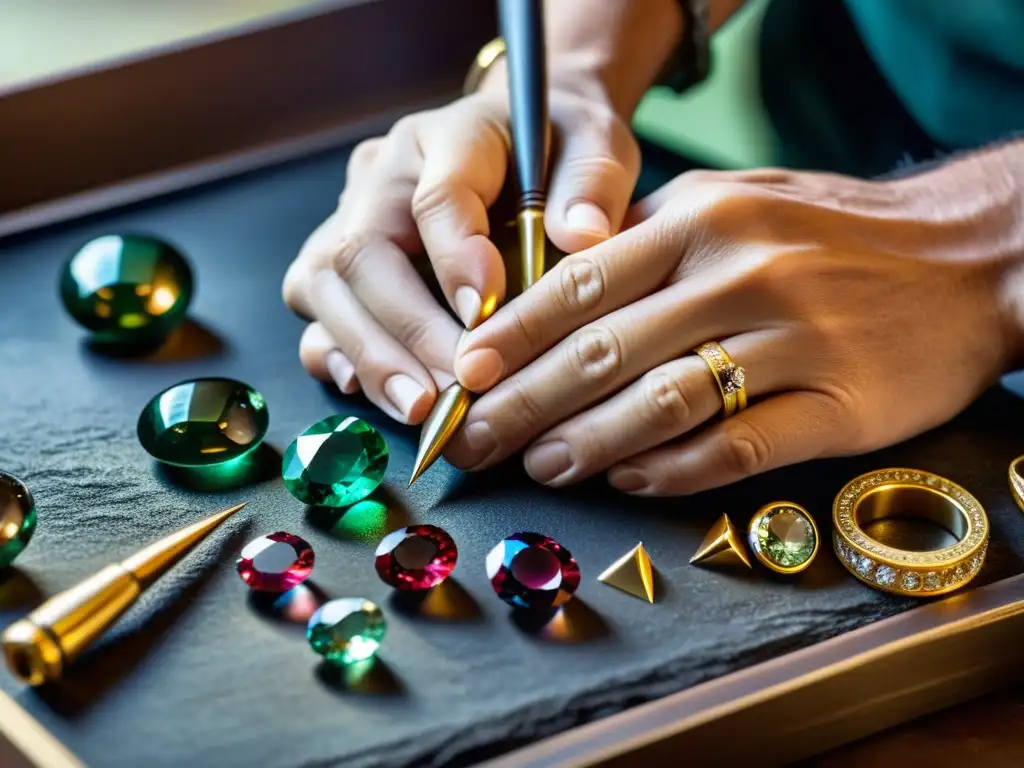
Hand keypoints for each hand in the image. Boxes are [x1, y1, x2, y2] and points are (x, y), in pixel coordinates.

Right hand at [283, 83, 638, 423]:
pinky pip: (316, 313)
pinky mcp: (338, 265)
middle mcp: (383, 176)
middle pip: (362, 251)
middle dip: (407, 331)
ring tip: (421, 409)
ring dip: (371, 356)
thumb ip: (592, 182)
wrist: (524, 140)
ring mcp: (349, 218)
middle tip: (454, 390)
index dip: (456, 258)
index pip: (438, 196)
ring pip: (324, 286)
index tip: (485, 314)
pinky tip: (384, 394)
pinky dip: (340, 357)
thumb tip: (583, 236)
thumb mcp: (595, 145)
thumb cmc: (558, 147)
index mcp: (450, 138)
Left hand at [444, 163, 1023, 494]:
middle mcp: (742, 273)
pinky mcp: (840, 402)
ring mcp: (794, 339)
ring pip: (662, 404)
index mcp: (704, 219)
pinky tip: (630, 481)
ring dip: (587, 444)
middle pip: (604, 351)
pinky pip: (738, 447)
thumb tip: (555, 282)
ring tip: (541, 468)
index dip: (512, 335)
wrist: (971, 256)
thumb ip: (650, 234)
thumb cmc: (833, 231)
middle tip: (474, 441)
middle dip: (525, 404)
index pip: (580, 282)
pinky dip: (673, 470)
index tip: (463, 375)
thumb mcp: (738, 201)